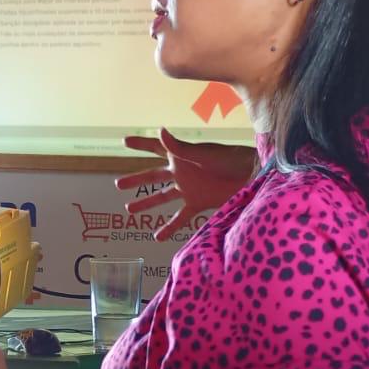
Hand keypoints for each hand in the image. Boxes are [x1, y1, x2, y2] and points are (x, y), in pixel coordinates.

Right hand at [115, 127, 257, 241]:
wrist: (250, 176)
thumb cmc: (229, 159)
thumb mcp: (202, 153)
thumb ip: (180, 147)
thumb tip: (159, 131)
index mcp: (180, 156)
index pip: (155, 148)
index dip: (139, 144)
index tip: (123, 141)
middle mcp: (181, 172)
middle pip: (152, 176)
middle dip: (135, 180)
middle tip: (118, 185)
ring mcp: (188, 188)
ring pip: (162, 197)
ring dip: (146, 203)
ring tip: (130, 209)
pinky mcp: (198, 203)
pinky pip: (180, 218)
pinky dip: (169, 227)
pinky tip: (157, 237)